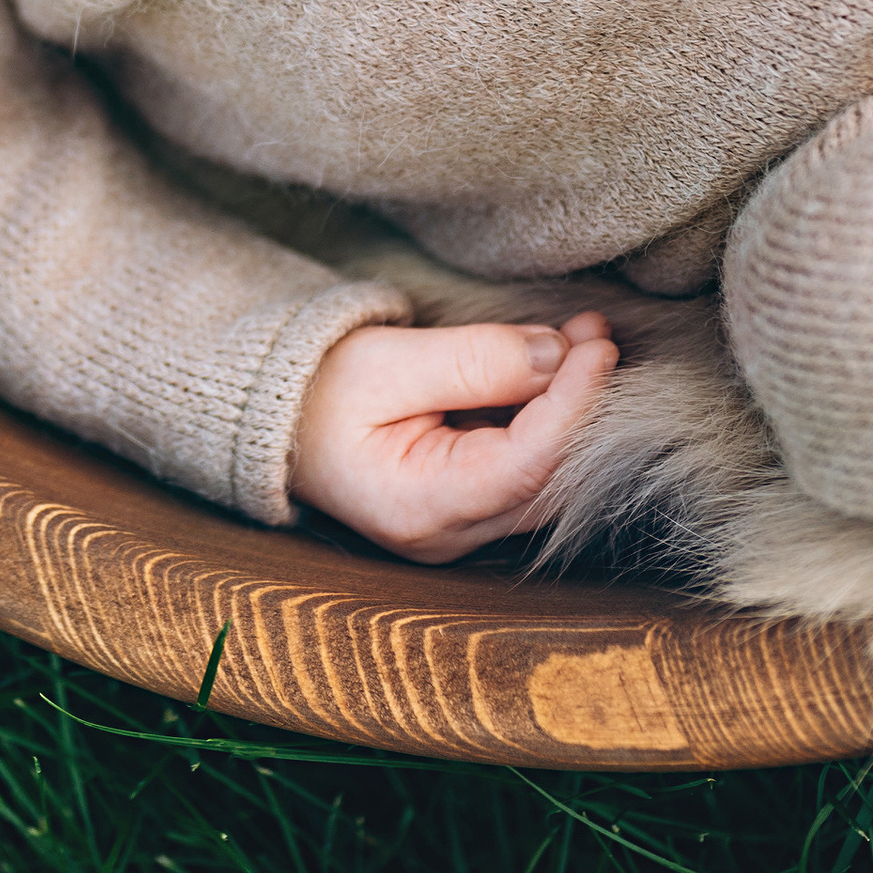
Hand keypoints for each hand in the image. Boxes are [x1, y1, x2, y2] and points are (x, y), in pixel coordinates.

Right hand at [288, 311, 615, 560]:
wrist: (277, 418)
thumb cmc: (318, 388)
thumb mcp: (386, 360)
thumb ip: (472, 360)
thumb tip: (557, 354)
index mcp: (419, 507)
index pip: (526, 464)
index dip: (572, 404)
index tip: (596, 345)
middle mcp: (448, 536)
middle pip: (549, 482)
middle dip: (582, 406)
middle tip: (594, 335)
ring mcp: (461, 530)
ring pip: (546, 480)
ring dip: (571, 411)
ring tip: (581, 340)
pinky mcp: (468, 509)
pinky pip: (527, 471)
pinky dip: (548, 420)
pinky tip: (555, 367)